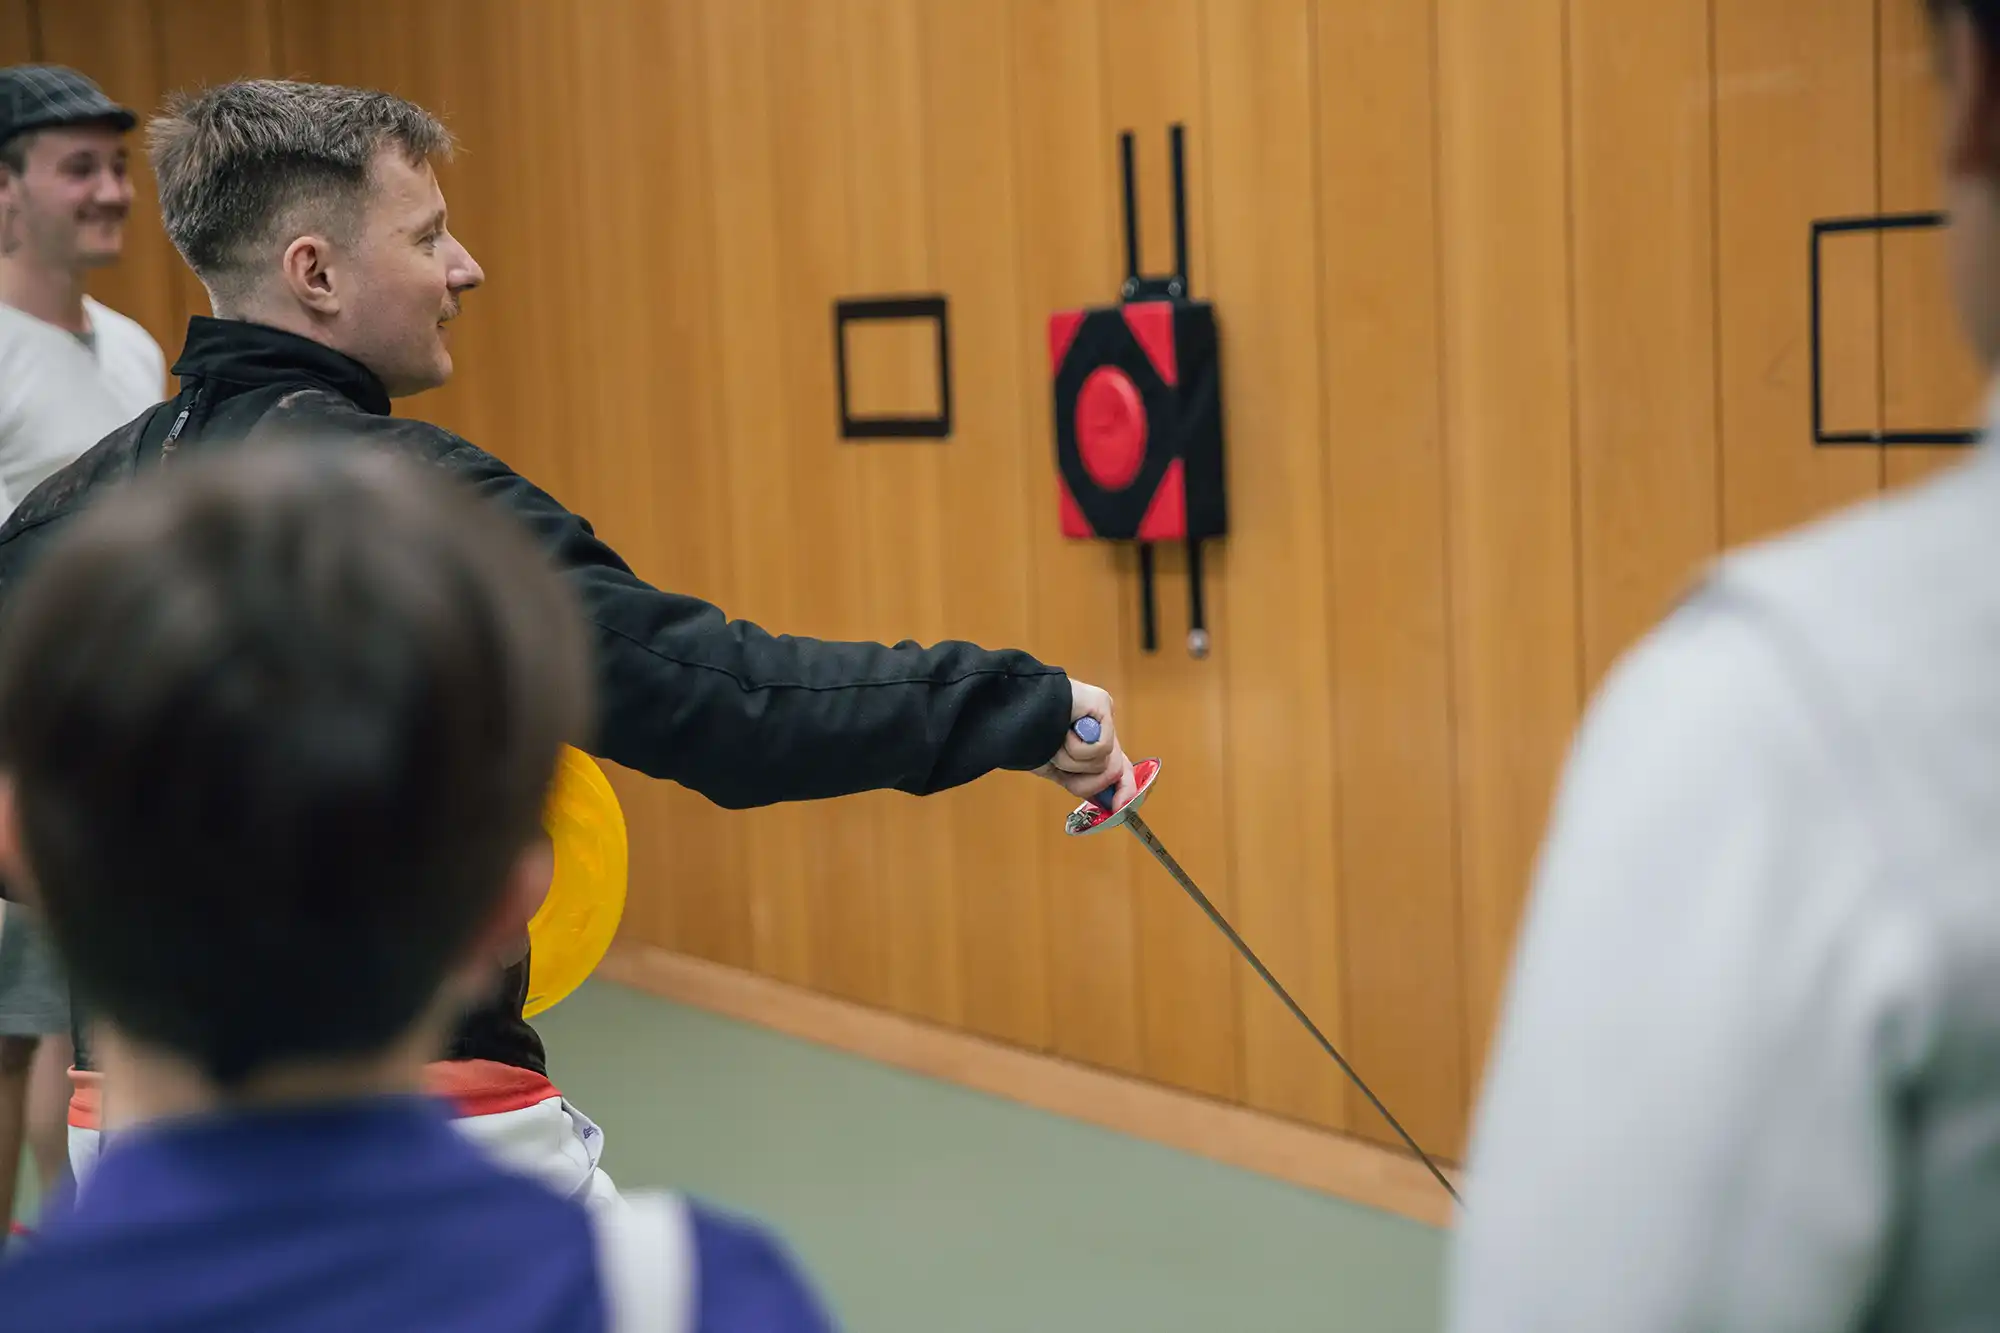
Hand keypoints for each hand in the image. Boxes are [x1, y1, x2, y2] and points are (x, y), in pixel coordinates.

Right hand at [1037, 679, 1135, 806]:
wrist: (1011, 715)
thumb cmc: (1030, 740)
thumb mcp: (1059, 771)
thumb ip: (1083, 784)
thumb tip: (1112, 802)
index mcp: (1092, 744)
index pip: (1122, 769)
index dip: (1124, 790)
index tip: (1118, 806)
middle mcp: (1101, 730)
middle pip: (1116, 770)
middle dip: (1091, 782)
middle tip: (1066, 773)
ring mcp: (1102, 716)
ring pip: (1104, 763)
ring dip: (1072, 763)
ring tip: (1055, 744)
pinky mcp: (1102, 704)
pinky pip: (1102, 747)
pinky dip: (1076, 749)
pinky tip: (1063, 732)